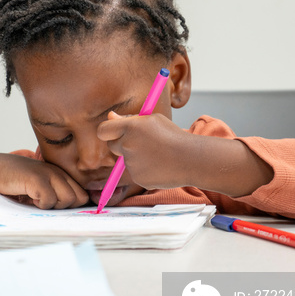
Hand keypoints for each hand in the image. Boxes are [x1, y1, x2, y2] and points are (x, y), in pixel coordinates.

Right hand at [0, 154, 88, 209]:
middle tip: (44, 204)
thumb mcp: (41, 189)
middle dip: (63, 208)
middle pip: (79, 199)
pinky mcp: (37, 178)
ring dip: (51, 206)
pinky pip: (49, 200)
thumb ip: (56, 196)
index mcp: (62, 174)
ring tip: (35, 200)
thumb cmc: (18, 184)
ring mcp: (49, 173)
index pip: (83, 195)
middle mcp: (59, 172)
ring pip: (67, 200)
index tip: (58, 211)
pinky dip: (40, 204)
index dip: (73, 207)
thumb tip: (72, 218)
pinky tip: (28, 197)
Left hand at [98, 111, 273, 196]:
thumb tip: (110, 118)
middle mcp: (128, 145)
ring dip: (136, 156)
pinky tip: (159, 165)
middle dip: (121, 143)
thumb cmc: (173, 135)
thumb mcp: (152, 120)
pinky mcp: (138, 178)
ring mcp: (132, 163)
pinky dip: (144, 169)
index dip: (106, 130)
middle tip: (140, 141)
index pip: (103, 130)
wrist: (191, 158)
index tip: (111, 131)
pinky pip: (135, 171)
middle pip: (112, 145)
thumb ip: (129, 120)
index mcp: (131, 127)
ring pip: (126, 159)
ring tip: (157, 154)